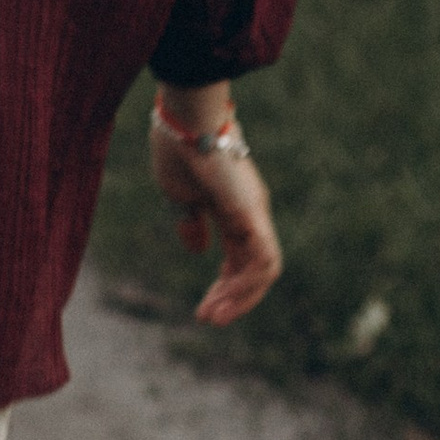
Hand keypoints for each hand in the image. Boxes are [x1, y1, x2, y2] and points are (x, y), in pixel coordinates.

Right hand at [147, 96, 281, 327]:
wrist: (184, 119)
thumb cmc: (176, 148)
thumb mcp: (178, 195)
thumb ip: (189, 222)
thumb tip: (198, 250)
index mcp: (231, 210)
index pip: (238, 258)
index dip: (223, 285)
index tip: (204, 307)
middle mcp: (250, 215)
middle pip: (253, 269)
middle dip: (233, 298)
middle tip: (208, 319)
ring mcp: (255, 214)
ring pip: (263, 270)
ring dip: (240, 298)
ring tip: (212, 316)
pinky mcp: (254, 214)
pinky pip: (263, 260)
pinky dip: (247, 284)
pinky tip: (223, 298)